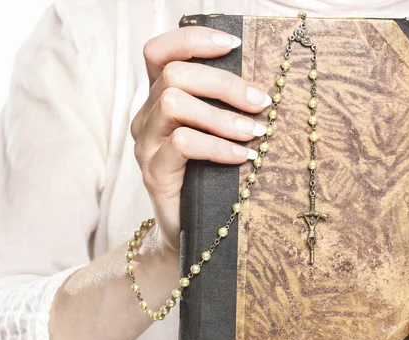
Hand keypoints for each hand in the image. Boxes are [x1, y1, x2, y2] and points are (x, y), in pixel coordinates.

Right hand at [131, 26, 271, 253]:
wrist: (194, 231)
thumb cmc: (211, 177)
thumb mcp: (218, 135)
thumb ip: (224, 107)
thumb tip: (262, 87)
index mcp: (161, 99)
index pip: (160, 52)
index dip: (192, 40)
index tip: (233, 45)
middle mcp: (147, 117)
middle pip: (174, 75)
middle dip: (224, 83)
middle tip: (261, 101)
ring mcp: (146, 144)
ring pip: (174, 104)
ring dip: (222, 116)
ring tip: (255, 132)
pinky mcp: (153, 172)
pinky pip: (182, 144)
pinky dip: (218, 146)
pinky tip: (242, 157)